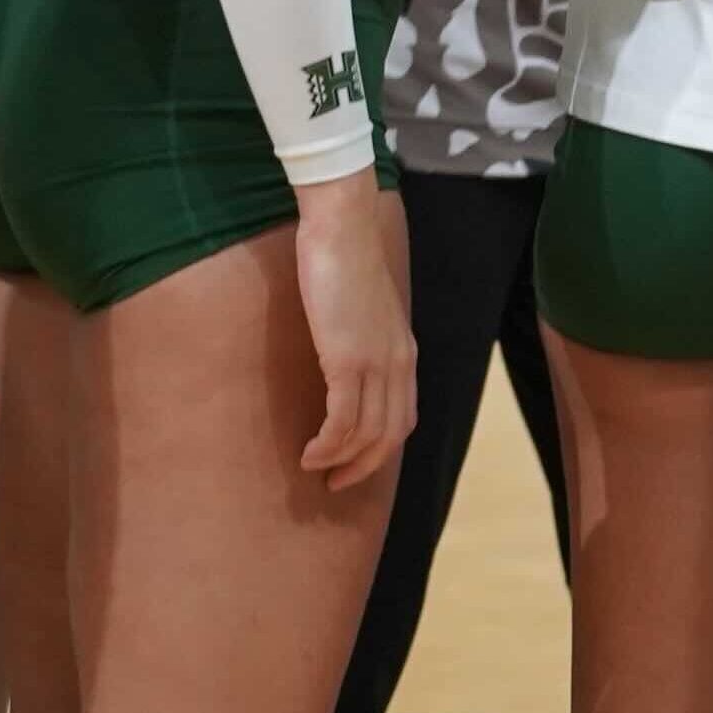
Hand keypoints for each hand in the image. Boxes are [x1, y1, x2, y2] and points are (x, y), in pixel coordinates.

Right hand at [286, 174, 416, 485]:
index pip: (402, 416)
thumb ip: (361, 332)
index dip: (380, 448)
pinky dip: (328, 445)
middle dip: (363, 466)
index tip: (354, 462)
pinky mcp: (348, 360)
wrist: (342, 228)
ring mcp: (376, 364)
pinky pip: (343, 420)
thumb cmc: (344, 257)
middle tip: (334, 483)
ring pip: (367, 434)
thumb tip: (343, 349)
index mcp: (403, 352)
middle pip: (390, 435)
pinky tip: (310, 453)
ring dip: (340, 460)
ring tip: (313, 469)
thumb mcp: (362, 304)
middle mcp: (397, 364)